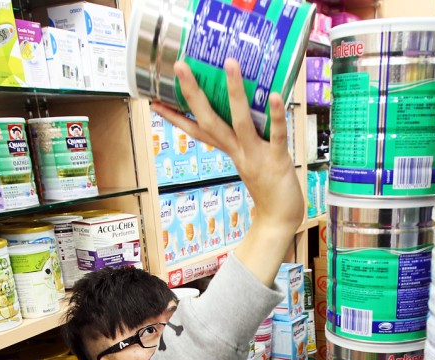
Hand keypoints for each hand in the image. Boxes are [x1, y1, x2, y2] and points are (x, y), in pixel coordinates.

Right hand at [152, 59, 304, 235]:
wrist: (280, 222)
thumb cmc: (268, 190)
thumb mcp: (251, 161)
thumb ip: (245, 141)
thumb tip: (244, 115)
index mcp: (229, 151)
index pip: (196, 131)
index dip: (175, 116)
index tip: (154, 100)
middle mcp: (237, 152)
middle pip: (209, 121)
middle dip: (193, 94)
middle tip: (180, 66)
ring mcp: (256, 156)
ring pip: (240, 122)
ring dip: (234, 92)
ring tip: (229, 63)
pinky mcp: (278, 160)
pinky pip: (276, 135)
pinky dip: (276, 116)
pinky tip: (276, 96)